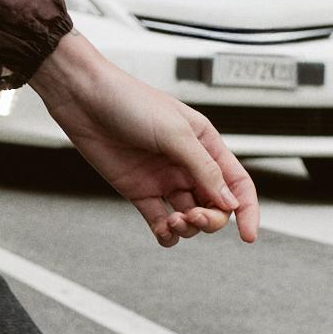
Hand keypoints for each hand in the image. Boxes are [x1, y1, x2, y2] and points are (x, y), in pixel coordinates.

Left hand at [29, 30, 259, 249]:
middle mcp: (187, 164)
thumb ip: (203, 168)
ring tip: (173, 220)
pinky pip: (159, 221)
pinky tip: (163, 230)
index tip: (247, 235)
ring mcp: (163, 179)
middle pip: (214, 205)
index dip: (247, 210)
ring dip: (187, 227)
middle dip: (211, 219)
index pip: (237, 183)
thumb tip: (228, 201)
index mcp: (205, 144)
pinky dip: (165, 233)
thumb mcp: (175, 133)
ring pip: (189, 217)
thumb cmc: (129, 101)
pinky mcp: (139, 191)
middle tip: (195, 217)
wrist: (84, 98)